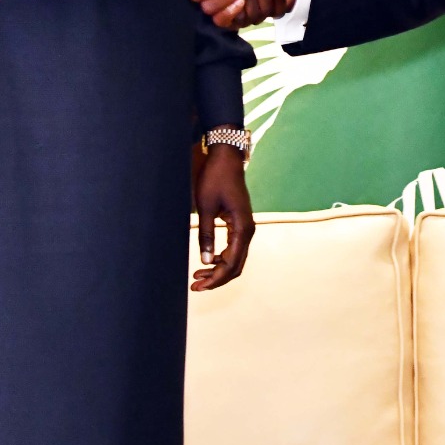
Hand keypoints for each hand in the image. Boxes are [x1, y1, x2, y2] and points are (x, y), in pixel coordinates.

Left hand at [191, 143, 255, 290]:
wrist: (226, 159)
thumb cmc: (215, 179)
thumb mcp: (205, 207)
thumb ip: (206, 235)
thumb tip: (205, 262)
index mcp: (242, 228)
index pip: (231, 264)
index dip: (215, 279)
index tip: (197, 285)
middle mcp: (248, 230)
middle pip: (236, 266)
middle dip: (217, 279)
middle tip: (196, 286)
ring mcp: (246, 228)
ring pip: (236, 259)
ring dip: (219, 270)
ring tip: (198, 277)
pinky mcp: (240, 224)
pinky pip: (235, 249)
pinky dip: (223, 259)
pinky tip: (209, 262)